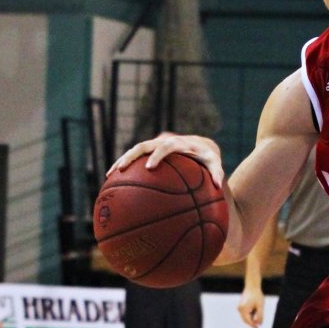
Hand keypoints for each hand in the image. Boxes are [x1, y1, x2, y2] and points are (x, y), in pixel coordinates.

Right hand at [107, 132, 224, 187]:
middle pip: (143, 146)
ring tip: (109, 176)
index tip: (151, 167)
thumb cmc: (207, 156)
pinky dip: (124, 167)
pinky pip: (135, 158)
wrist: (200, 145)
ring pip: (134, 151)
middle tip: (121, 169)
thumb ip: (217, 172)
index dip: (158, 155)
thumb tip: (218, 186)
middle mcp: (163, 141)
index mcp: (178, 143)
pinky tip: (113, 181)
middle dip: (131, 157)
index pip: (166, 146)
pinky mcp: (150, 151)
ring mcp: (154, 145)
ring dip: (122, 161)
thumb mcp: (214, 163)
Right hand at [238, 285, 264, 327]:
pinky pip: (245, 314)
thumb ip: (260, 315)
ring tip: (258, 315)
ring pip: (245, 317)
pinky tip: (255, 311)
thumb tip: (259, 324)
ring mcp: (239, 307)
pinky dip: (249, 315)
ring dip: (251, 319)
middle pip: (245, 320)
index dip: (253, 326)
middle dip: (251, 323)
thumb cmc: (257, 295)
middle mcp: (240, 309)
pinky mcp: (241, 306)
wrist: (252, 286)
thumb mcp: (260, 306)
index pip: (248, 321)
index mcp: (243, 309)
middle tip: (258, 326)